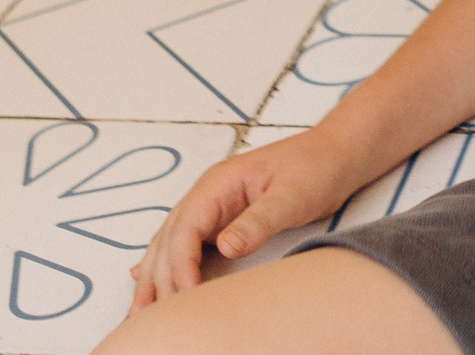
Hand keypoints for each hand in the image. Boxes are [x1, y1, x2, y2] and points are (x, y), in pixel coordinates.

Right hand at [127, 128, 371, 311]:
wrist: (336, 154)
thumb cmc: (316, 167)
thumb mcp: (292, 194)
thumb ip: (258, 220)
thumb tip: (225, 247)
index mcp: (218, 184)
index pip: (185, 228)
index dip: (180, 264)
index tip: (185, 296)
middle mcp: (208, 195)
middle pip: (170, 240)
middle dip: (159, 278)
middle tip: (156, 318)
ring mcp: (213, 207)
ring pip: (170, 244)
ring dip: (154, 276)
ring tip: (139, 312)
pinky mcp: (223, 221)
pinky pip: (187, 245)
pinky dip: (167, 265)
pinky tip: (145, 279)